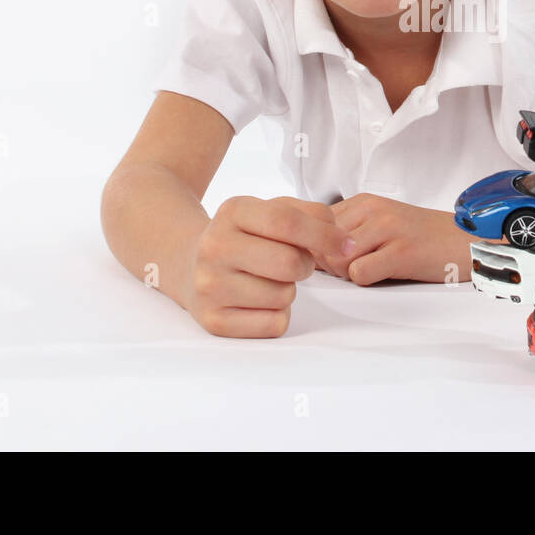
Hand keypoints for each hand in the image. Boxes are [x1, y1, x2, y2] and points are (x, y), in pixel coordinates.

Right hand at [184, 195, 352, 337]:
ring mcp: (210, 286)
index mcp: (232, 211)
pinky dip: (278, 315)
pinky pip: (274, 324)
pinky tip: (259, 301)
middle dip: (305, 265)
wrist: (189, 264)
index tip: (345, 245)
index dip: (325, 235)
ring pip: (283, 297)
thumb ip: (310, 215)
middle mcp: (215, 247)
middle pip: (290, 263)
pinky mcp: (214, 320)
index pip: (288, 222)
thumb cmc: (246, 236)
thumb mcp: (271, 210)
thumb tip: (343, 241)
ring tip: (268, 280)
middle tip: (293, 263)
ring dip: (288, 290)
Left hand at [324, 193, 482, 284]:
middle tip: (359, 267)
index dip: (320, 248)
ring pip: (336, 260)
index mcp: (363, 202)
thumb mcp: (379, 224)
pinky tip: (387, 274)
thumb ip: (346, 232)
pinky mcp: (402, 251)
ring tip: (375, 269)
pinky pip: (359, 274)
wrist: (465, 241)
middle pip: (321, 245)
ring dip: (349, 273)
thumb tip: (308, 253)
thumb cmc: (420, 238)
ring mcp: (388, 228)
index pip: (314, 226)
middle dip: (332, 264)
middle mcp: (373, 210)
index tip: (339, 257)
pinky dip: (367, 281)